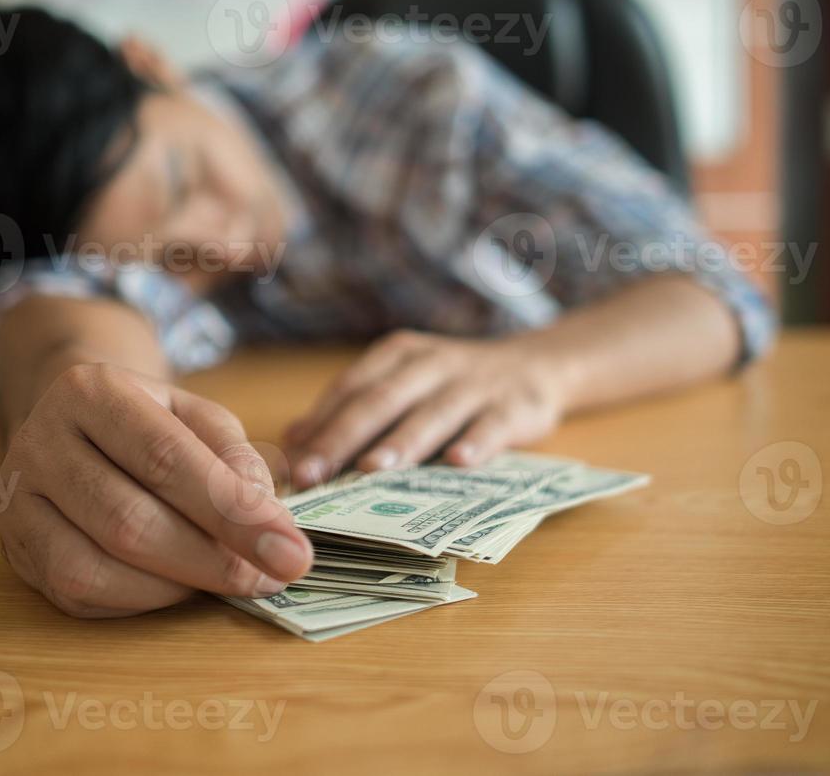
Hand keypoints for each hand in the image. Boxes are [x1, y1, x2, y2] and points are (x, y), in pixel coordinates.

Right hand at [0, 362, 312, 618]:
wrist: (73, 422)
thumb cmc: (149, 422)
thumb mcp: (200, 417)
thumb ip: (237, 461)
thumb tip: (263, 523)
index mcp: (91, 391)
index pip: (167, 460)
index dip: (233, 514)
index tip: (292, 551)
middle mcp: (40, 442)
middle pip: (128, 521)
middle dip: (212, 560)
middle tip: (272, 578)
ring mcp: (17, 501)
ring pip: (93, 568)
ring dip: (174, 588)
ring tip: (227, 580)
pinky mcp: (15, 550)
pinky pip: (77, 595)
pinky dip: (139, 602)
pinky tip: (179, 587)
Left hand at [284, 331, 567, 488]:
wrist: (537, 365)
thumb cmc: (452, 386)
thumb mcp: (403, 384)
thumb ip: (352, 408)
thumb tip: (292, 439)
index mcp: (399, 354)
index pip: (352, 388)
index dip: (320, 424)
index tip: (293, 464)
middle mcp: (433, 364)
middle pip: (382, 400)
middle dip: (344, 438)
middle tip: (314, 475)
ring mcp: (476, 384)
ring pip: (434, 413)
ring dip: (403, 442)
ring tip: (372, 470)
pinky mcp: (516, 405)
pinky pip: (493, 425)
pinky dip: (477, 443)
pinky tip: (458, 463)